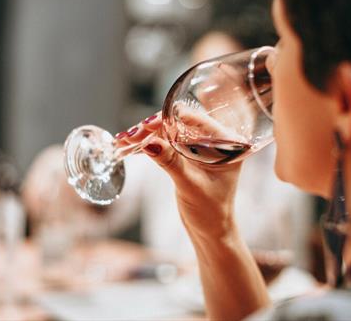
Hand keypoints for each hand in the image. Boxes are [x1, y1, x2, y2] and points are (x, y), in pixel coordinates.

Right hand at [115, 112, 242, 239]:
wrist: (210, 231)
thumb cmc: (210, 211)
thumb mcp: (189, 185)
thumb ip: (170, 162)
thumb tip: (149, 142)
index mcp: (226, 142)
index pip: (195, 120)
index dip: (168, 119)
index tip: (147, 125)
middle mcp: (214, 140)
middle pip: (178, 123)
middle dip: (153, 128)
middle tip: (131, 136)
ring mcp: (199, 147)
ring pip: (169, 132)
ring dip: (146, 135)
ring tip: (124, 139)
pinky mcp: (187, 155)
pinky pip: (166, 143)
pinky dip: (149, 145)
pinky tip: (130, 147)